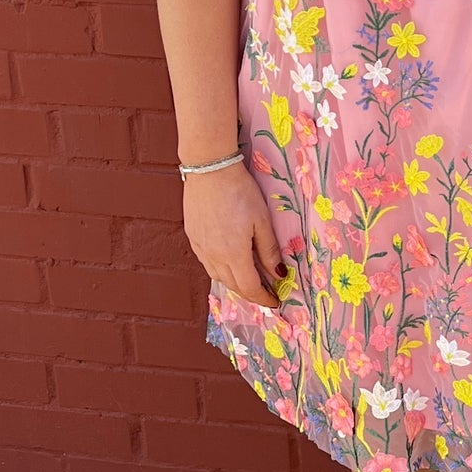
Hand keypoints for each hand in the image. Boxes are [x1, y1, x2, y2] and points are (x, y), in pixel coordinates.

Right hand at [182, 163, 285, 311]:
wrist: (209, 169)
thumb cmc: (239, 191)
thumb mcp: (262, 219)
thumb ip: (269, 250)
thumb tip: (279, 274)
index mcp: (233, 253)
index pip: (250, 287)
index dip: (264, 299)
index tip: (275, 302)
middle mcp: (214, 256)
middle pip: (233, 286)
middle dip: (250, 293)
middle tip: (266, 293)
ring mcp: (200, 247)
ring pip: (218, 276)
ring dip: (234, 283)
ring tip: (249, 279)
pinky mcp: (192, 237)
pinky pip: (207, 263)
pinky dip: (220, 269)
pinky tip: (229, 262)